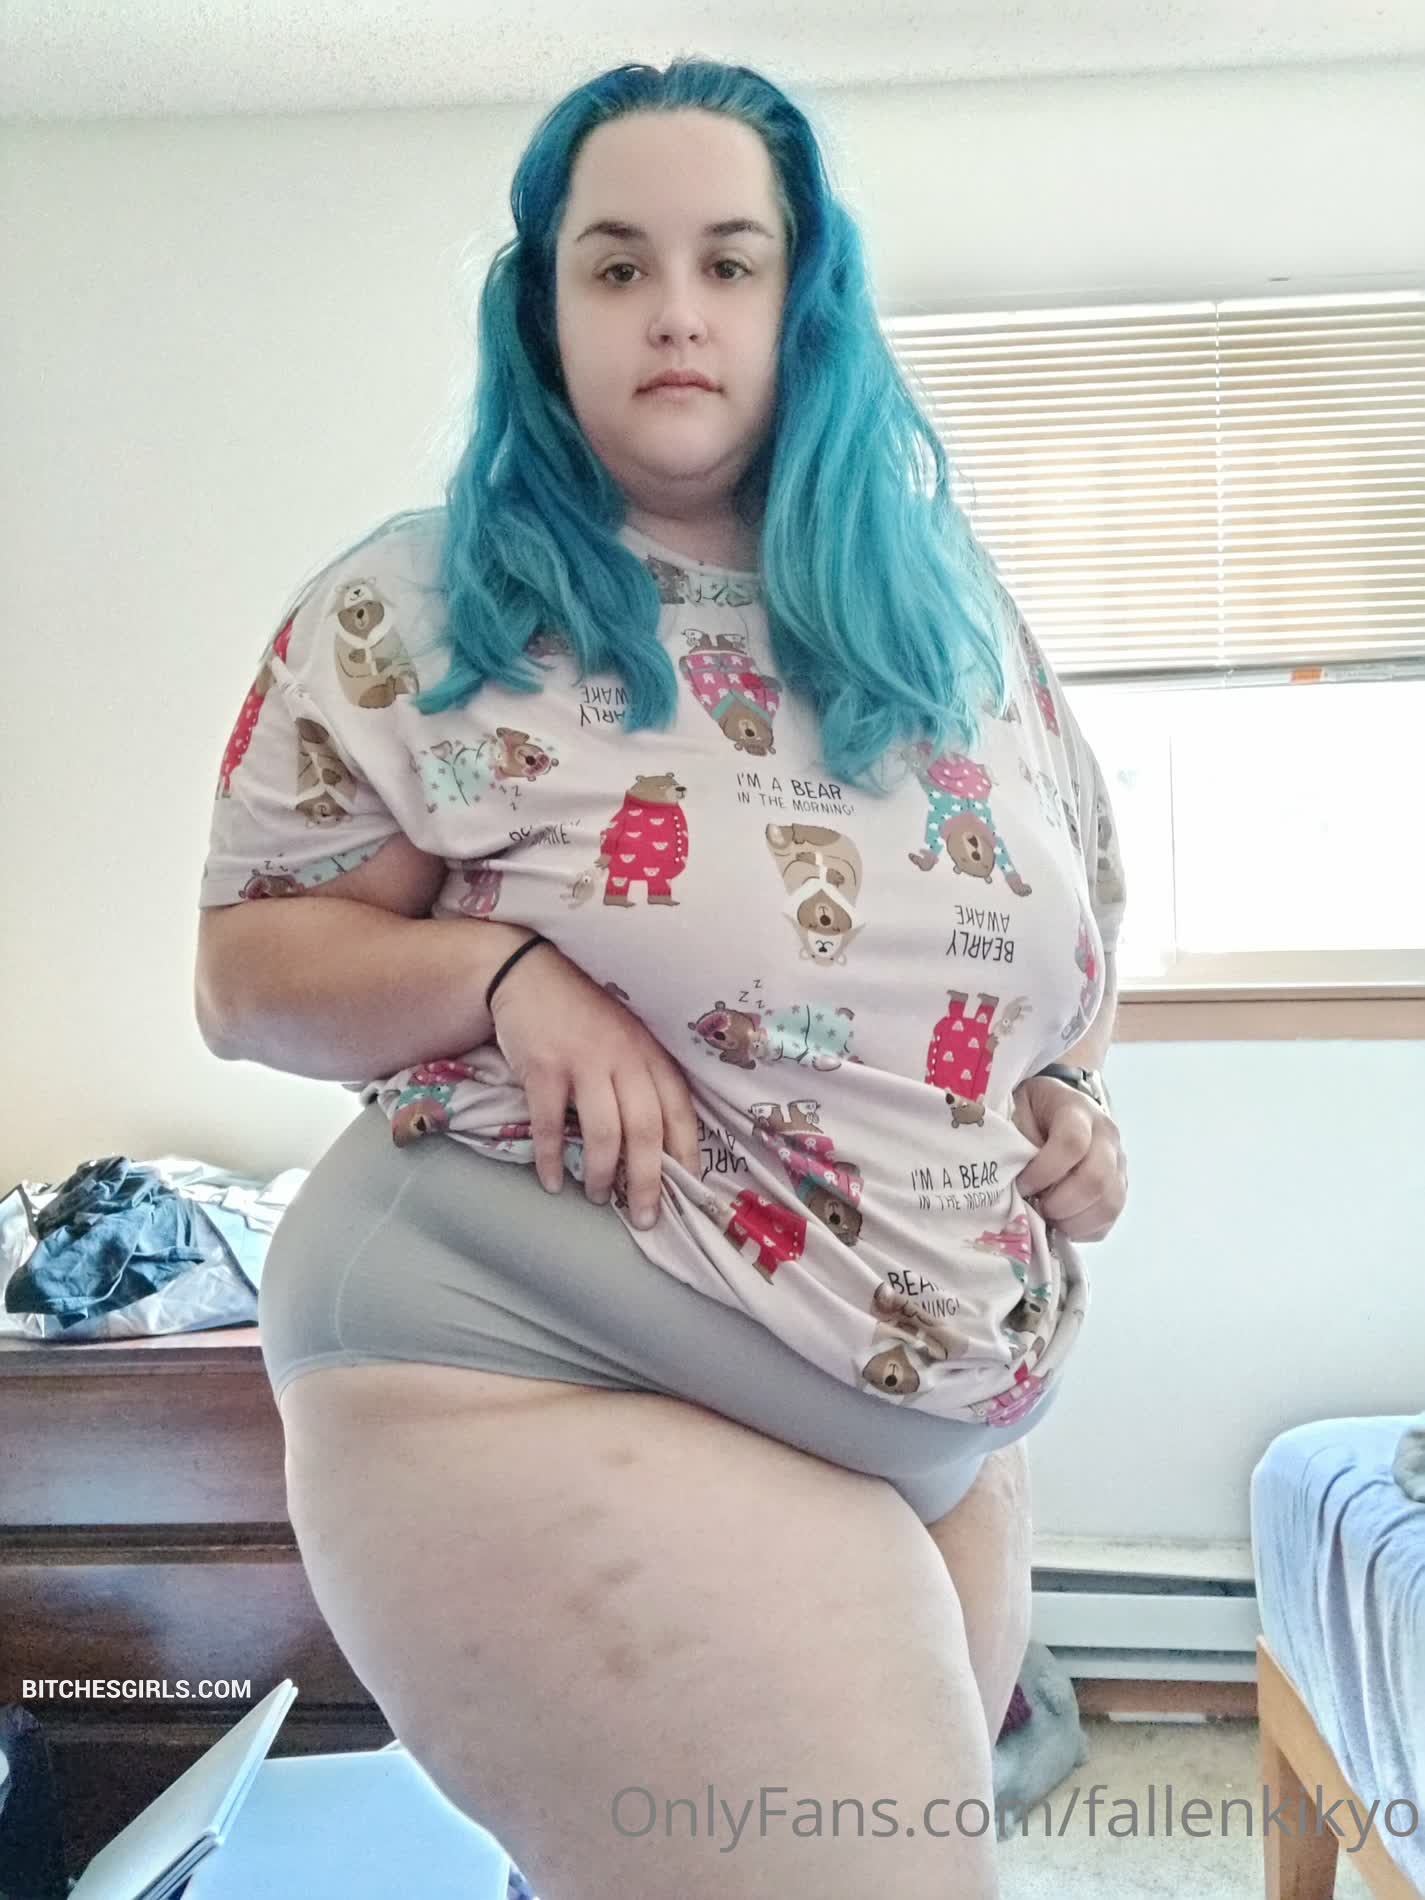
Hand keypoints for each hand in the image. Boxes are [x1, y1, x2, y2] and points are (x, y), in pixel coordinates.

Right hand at [488, 939, 701, 1230]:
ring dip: (602, 1174)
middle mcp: (624, 1058)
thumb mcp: (628, 1035)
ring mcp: (583, 1061)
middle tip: (646, 1217)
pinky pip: (552, 1125)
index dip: (687, 1153)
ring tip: (598, 1197)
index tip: (690, 1190)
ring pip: (604, 1132)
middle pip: (647, 1130)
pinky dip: (552, 1159)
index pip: (680, 1109)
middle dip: (649, 1181)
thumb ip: (644, 1076)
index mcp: (650, 1052)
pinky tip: (551, 1181)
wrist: (528, 971)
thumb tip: (659, 1143)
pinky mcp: (544, 1068)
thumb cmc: (584, 1012)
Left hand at [1010, 1075, 1126, 1242]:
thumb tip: (1015, 1180)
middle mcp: (1106, 1136)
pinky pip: (1108, 1219)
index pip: (1072, 1143)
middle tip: (1036, 1206)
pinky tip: (1060, 1221)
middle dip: (1060, 1203)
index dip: (1044, 1172)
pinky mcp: (1119, 1188)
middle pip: (1096, 1179)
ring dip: (1072, 1221)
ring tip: (1047, 1216)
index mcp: (1077, 1110)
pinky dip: (1082, 1229)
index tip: (1022, 1184)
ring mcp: (1118, 1163)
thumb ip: (1016, 1142)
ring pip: (1108, 1204)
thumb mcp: (1016, 1113)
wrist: (1053, 1109)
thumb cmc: (1030, 1113)